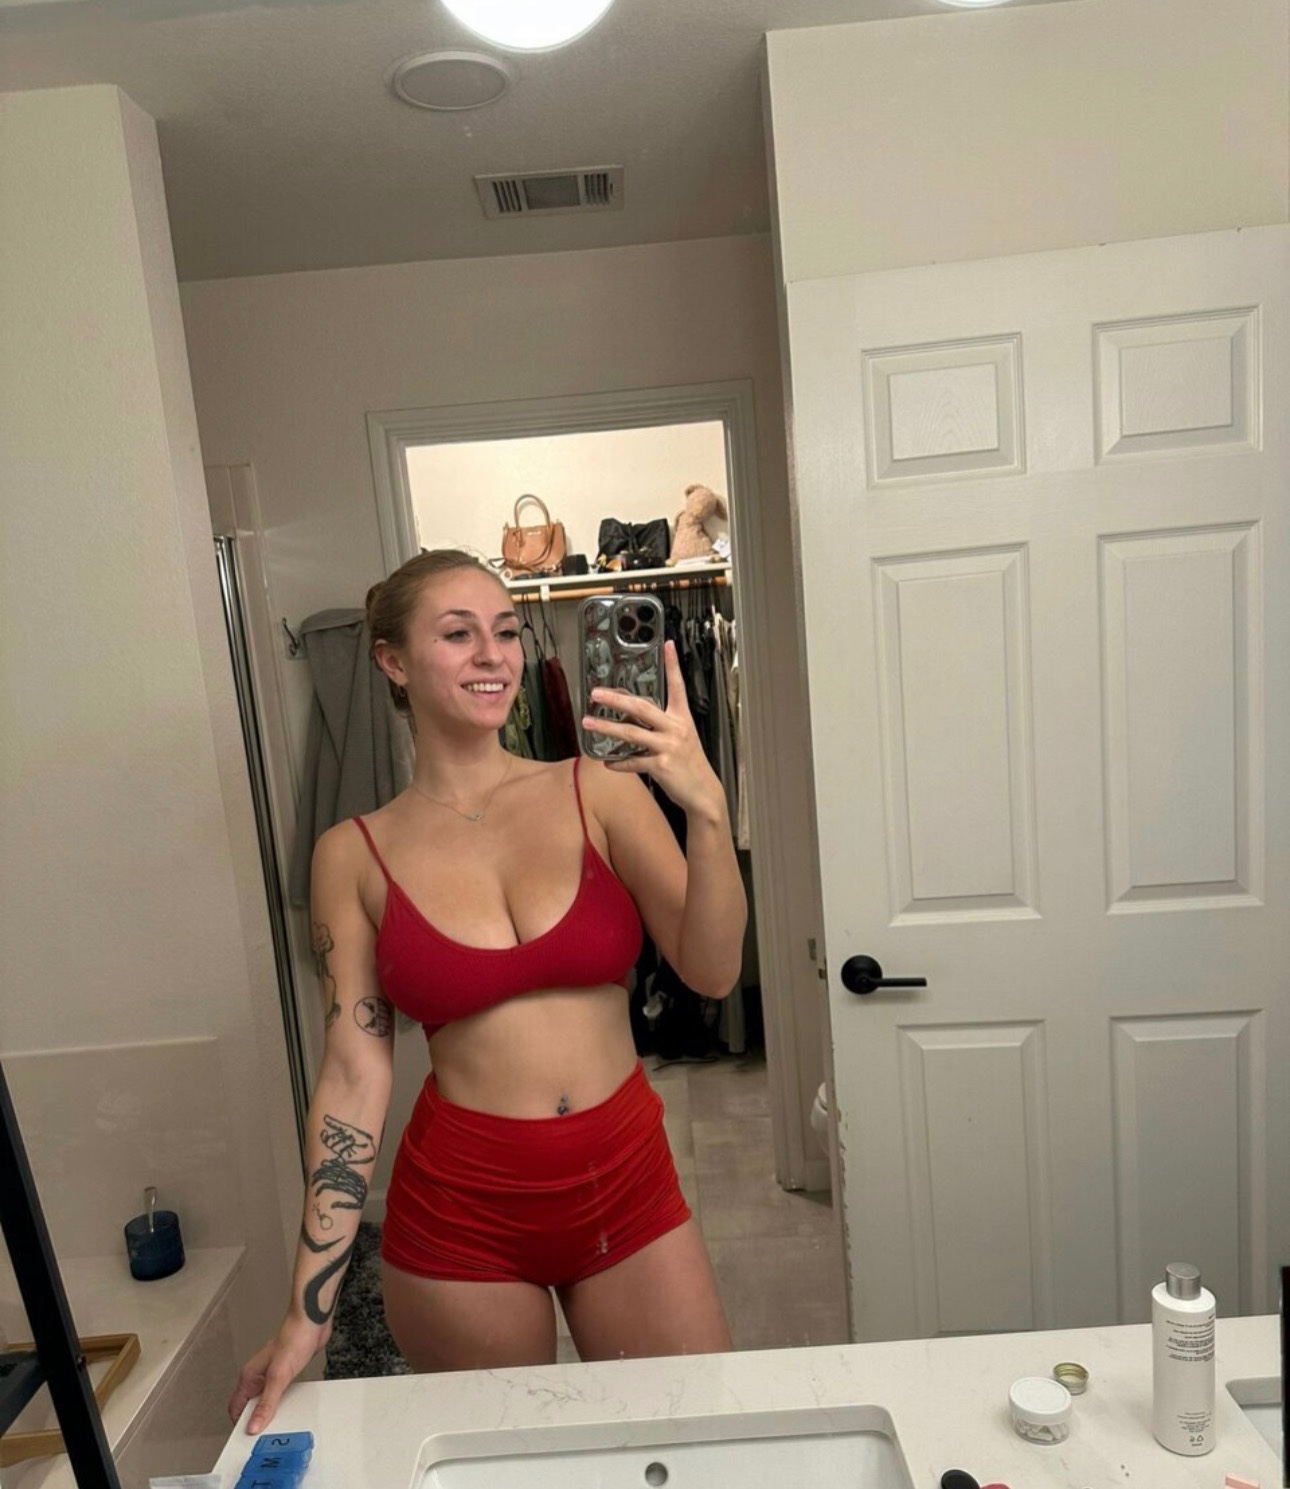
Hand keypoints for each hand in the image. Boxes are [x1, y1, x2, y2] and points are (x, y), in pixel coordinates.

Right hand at [228, 1314, 330, 1434]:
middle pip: (250, 1405)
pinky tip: (290, 1405)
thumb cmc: (294, 1339)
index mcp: (249, 1376)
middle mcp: (258, 1375)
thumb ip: (266, 1403)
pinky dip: (282, 1402)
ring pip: (265, 1399)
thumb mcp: (279, 1377)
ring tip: (279, 1421)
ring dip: (270, 1411)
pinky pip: (279, 1393)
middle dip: (256, 1419)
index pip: (236, 1407)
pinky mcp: (285, 1371)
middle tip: (267, 1432)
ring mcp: (272, 1373)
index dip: (241, 1423)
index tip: (249, 1436)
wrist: (313, 1322)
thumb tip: (253, 1425)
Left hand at [584, 640, 724, 817]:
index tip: (667, 645)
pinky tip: (607, 762)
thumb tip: (630, 715)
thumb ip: (659, 725)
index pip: (678, 686)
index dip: (673, 665)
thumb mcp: (680, 738)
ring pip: (631, 733)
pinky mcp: (662, 766)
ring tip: (588, 723)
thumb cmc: (688, 763)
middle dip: (616, 699)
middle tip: (596, 693)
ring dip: (607, 727)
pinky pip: (634, 762)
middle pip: (642, 708)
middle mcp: (676, 728)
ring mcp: (668, 747)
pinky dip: (618, 763)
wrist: (703, 792)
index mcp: (682, 718)